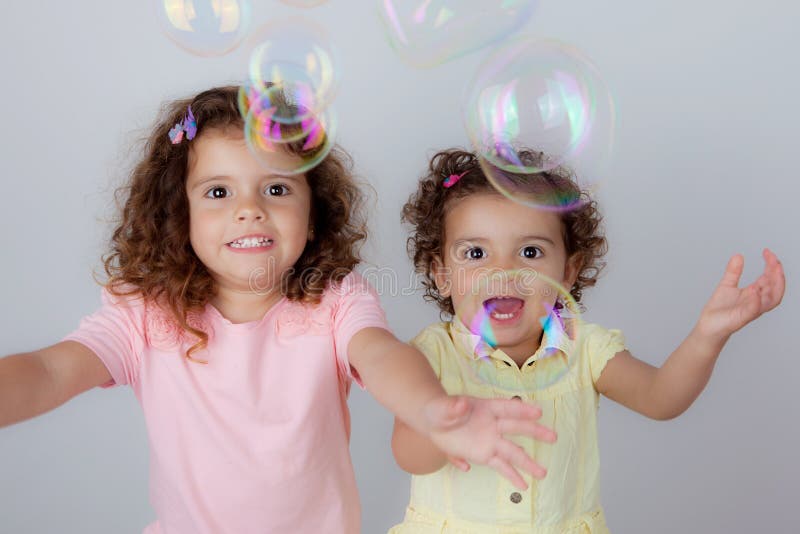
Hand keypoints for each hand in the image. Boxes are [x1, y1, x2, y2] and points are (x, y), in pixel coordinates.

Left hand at [422, 395, 556, 489]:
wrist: (434, 424)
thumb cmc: (441, 411)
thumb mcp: (443, 407)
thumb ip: (452, 407)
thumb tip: (460, 404)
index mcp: (486, 408)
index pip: (507, 408)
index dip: (521, 409)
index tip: (538, 412)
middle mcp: (493, 425)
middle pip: (516, 429)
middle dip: (534, 432)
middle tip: (553, 437)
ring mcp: (490, 442)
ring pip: (511, 452)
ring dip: (526, 463)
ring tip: (542, 473)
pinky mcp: (484, 455)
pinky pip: (500, 466)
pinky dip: (510, 475)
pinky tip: (523, 486)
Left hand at [699, 248, 784, 340]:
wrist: (708, 325)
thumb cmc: (720, 309)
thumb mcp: (727, 285)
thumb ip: (734, 272)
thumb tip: (738, 255)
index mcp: (754, 294)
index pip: (770, 279)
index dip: (772, 266)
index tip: (767, 252)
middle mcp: (756, 302)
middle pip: (775, 288)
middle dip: (777, 273)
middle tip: (774, 259)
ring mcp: (750, 311)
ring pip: (770, 300)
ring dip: (773, 285)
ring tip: (772, 269)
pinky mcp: (741, 318)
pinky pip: (753, 310)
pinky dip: (756, 300)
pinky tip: (754, 289)